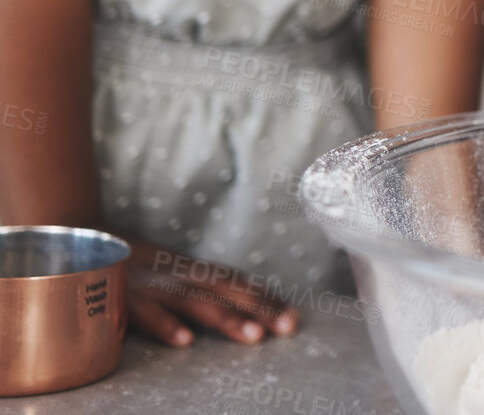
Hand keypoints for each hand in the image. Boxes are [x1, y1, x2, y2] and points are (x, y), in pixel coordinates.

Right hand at [120, 235, 298, 346]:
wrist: (86, 243)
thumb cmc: (136, 265)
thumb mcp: (174, 273)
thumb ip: (202, 287)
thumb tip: (240, 302)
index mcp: (194, 271)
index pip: (239, 283)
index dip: (267, 297)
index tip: (294, 314)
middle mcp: (180, 276)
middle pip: (228, 291)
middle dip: (261, 308)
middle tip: (290, 326)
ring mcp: (154, 286)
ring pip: (196, 303)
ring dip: (226, 319)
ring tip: (255, 336)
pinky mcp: (125, 299)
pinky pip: (147, 315)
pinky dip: (166, 326)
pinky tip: (185, 342)